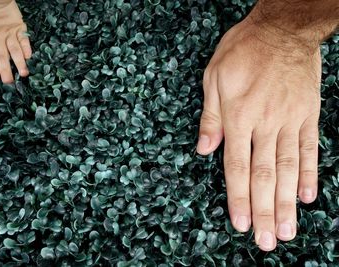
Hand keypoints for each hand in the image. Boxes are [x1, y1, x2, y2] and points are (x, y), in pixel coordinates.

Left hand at [0, 0, 31, 82]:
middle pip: (2, 56)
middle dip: (6, 70)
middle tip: (9, 82)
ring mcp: (9, 34)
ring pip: (14, 50)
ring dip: (19, 63)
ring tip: (23, 74)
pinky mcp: (19, 28)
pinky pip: (24, 39)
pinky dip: (26, 48)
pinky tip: (29, 56)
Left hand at [196, 18, 320, 250]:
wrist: (282, 29)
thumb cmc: (243, 51)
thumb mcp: (214, 78)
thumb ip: (210, 117)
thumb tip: (204, 150)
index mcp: (238, 116)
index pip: (237, 166)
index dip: (238, 197)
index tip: (240, 223)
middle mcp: (265, 124)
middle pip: (264, 175)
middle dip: (263, 210)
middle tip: (265, 241)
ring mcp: (290, 120)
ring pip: (287, 168)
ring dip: (287, 202)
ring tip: (286, 230)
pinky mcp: (308, 114)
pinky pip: (309, 148)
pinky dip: (308, 173)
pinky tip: (306, 196)